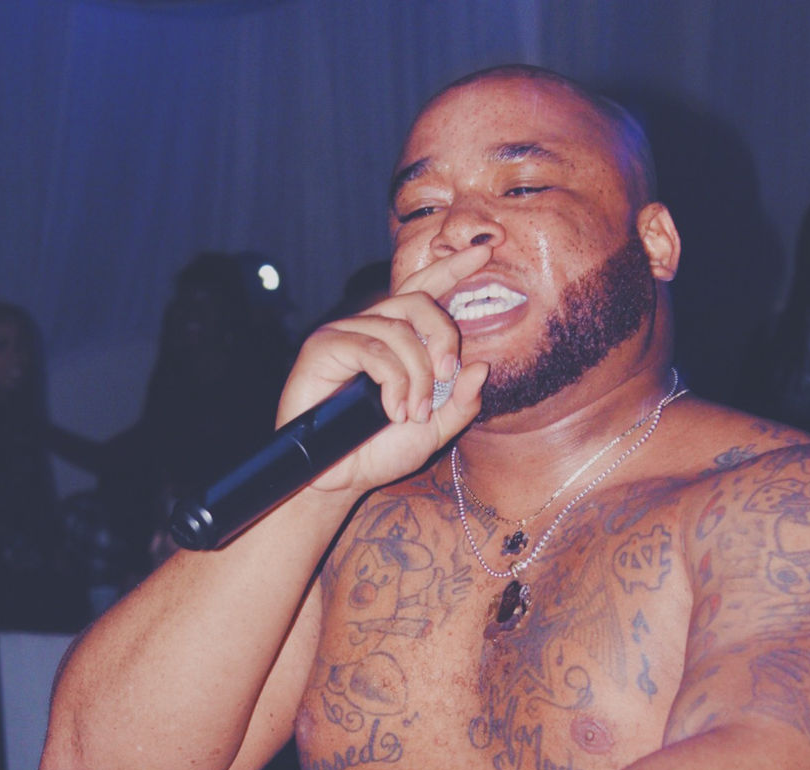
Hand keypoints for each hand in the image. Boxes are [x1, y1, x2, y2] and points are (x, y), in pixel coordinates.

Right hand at [278, 242, 491, 496]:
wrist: (339, 478)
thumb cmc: (379, 451)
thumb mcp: (433, 430)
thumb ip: (461, 403)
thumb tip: (480, 366)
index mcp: (399, 340)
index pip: (426, 290)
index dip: (453, 269)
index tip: (485, 251)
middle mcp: (372, 328)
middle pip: (418, 302)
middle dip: (443, 338)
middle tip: (447, 378)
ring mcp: (346, 333)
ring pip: (398, 331)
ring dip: (417, 377)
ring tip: (411, 413)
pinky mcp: (324, 346)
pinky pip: (373, 349)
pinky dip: (392, 381)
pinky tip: (391, 410)